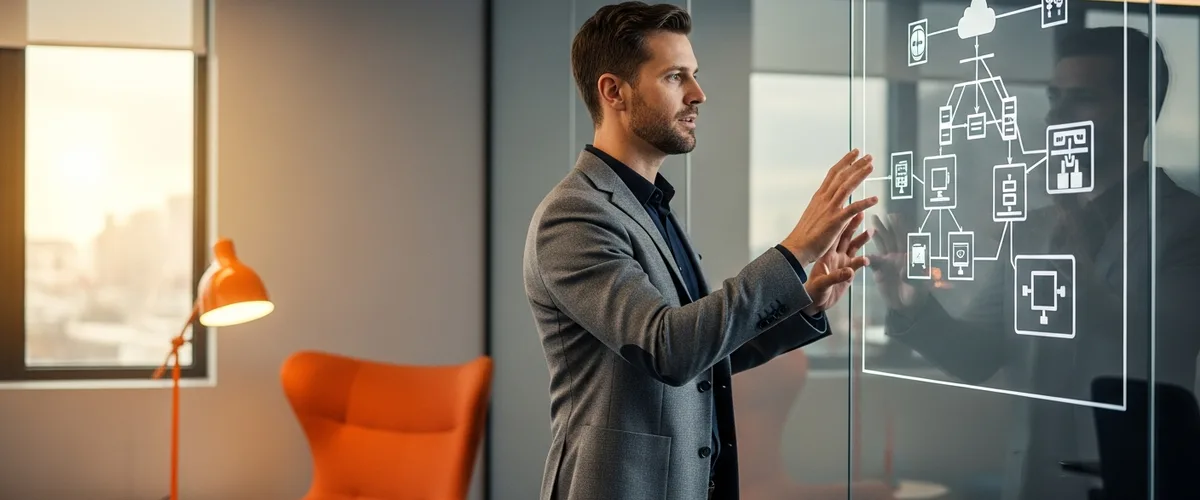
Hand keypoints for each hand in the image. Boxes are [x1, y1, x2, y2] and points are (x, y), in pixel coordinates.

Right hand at [781, 149, 879, 264]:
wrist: (798, 247)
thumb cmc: (805, 234)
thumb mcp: (814, 214)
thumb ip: (825, 206)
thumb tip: (833, 202)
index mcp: (819, 196)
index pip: (833, 174)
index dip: (844, 162)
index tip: (854, 153)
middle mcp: (825, 199)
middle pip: (841, 176)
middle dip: (855, 164)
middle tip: (868, 156)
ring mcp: (830, 209)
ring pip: (846, 187)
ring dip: (859, 175)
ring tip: (871, 166)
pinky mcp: (836, 221)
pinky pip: (852, 209)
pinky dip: (865, 203)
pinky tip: (875, 199)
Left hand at [803, 213, 871, 314]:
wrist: (815, 303)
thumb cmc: (813, 292)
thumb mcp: (822, 284)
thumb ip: (836, 277)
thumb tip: (850, 271)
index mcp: (826, 255)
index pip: (833, 236)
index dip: (839, 224)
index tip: (845, 213)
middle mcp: (835, 256)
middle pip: (845, 237)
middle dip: (852, 225)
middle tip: (860, 213)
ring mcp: (842, 264)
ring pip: (853, 248)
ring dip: (861, 240)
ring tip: (870, 231)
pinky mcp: (848, 274)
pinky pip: (857, 264)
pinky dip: (862, 261)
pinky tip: (868, 259)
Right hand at [867, 213, 928, 310]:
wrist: (906, 308)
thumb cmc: (917, 296)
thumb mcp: (919, 285)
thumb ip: (913, 274)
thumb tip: (905, 265)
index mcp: (908, 257)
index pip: (904, 239)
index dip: (900, 227)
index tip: (895, 216)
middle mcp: (898, 257)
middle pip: (891, 238)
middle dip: (886, 226)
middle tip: (878, 215)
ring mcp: (888, 263)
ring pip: (882, 245)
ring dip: (877, 235)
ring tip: (870, 223)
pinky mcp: (879, 271)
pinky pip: (871, 260)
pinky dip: (866, 255)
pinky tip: (860, 247)